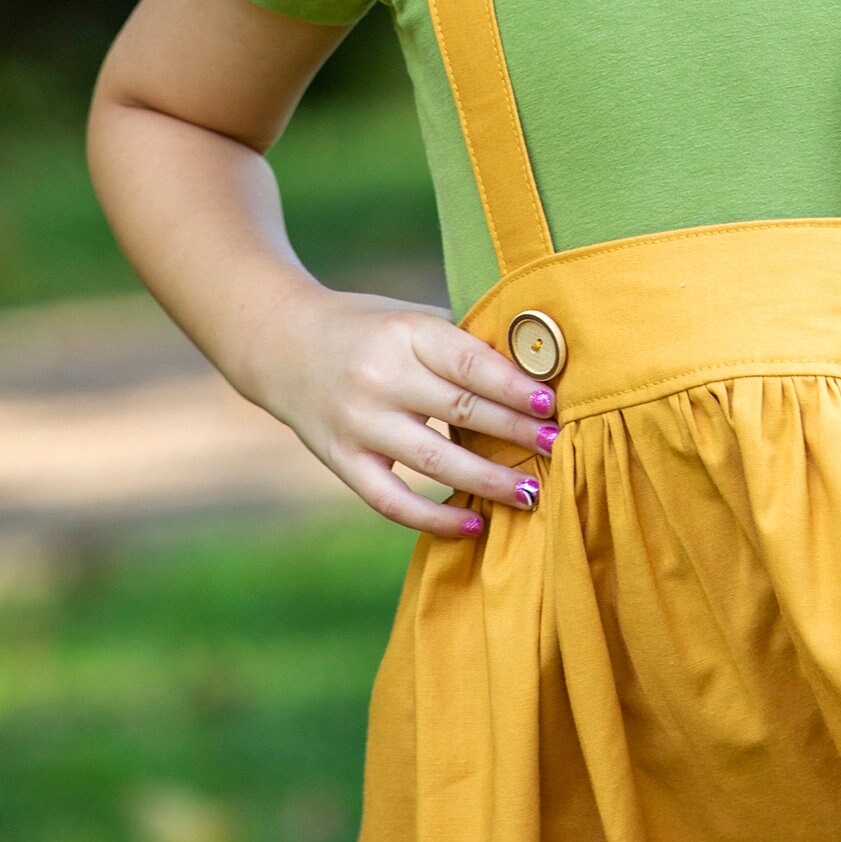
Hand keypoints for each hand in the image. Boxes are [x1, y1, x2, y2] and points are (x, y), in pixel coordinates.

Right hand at [247, 286, 558, 536]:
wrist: (282, 343)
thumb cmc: (369, 328)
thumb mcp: (410, 318)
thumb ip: (460, 344)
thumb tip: (537, 374)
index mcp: (403, 332)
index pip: (469, 363)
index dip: (514, 386)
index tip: (552, 403)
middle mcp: (379, 378)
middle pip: (460, 411)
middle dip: (515, 432)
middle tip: (558, 446)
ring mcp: (357, 423)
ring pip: (434, 461)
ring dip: (488, 480)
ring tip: (532, 490)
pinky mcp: (342, 460)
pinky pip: (391, 500)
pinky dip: (433, 517)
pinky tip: (473, 523)